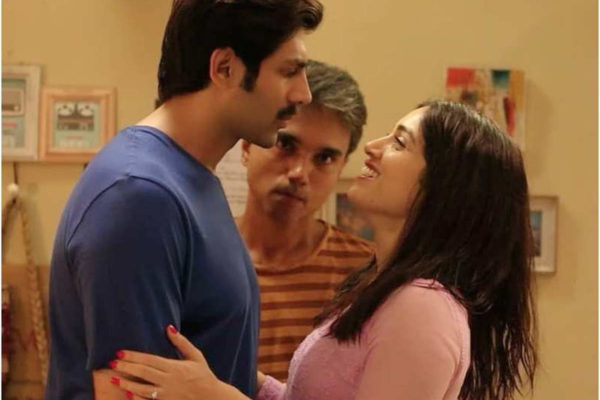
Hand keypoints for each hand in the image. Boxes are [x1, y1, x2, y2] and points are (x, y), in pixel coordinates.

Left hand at [109, 325, 230, 399]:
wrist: (211, 397)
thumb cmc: (203, 375)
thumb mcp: (195, 356)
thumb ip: (181, 342)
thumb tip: (168, 327)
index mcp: (175, 367)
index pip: (150, 360)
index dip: (134, 356)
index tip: (121, 352)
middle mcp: (169, 380)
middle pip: (144, 373)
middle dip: (126, 367)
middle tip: (112, 363)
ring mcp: (166, 394)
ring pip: (142, 389)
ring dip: (126, 383)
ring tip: (113, 378)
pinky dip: (136, 398)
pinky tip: (126, 393)